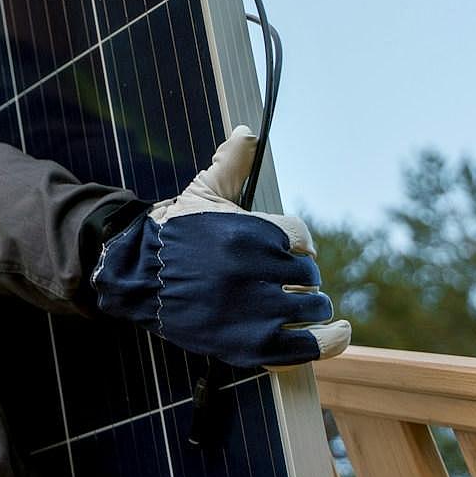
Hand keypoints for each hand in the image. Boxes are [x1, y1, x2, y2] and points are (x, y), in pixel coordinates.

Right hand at [89, 127, 350, 367]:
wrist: (136, 276)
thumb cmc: (173, 232)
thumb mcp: (201, 192)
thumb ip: (231, 162)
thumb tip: (247, 131)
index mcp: (248, 232)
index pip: (300, 239)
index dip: (293, 244)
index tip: (282, 250)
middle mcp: (254, 272)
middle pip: (307, 275)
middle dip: (297, 276)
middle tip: (278, 279)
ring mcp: (254, 311)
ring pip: (311, 307)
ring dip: (308, 305)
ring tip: (296, 303)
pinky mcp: (250, 344)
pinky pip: (306, 345)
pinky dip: (330, 340)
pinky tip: (339, 331)